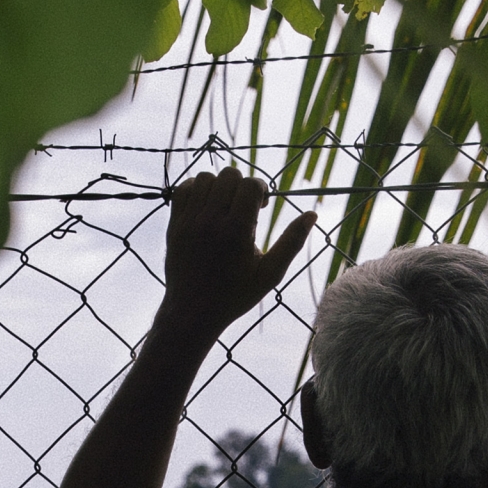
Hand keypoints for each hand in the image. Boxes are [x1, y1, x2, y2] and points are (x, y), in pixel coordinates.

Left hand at [159, 170, 314, 335]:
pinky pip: (183, 189)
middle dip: (241, 185)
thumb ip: (292, 242)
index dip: (261, 189)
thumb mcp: (270, 273)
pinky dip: (196, 190)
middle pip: (229, 175)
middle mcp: (211, 221)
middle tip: (245, 206)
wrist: (193, 311)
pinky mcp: (174, 224)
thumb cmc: (236, 295)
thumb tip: (313, 215)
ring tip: (225, 205)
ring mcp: (189, 221)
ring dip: (220, 186)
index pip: (250, 184)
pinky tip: (206, 206)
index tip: (261, 206)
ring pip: (205, 178)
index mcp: (237, 231)